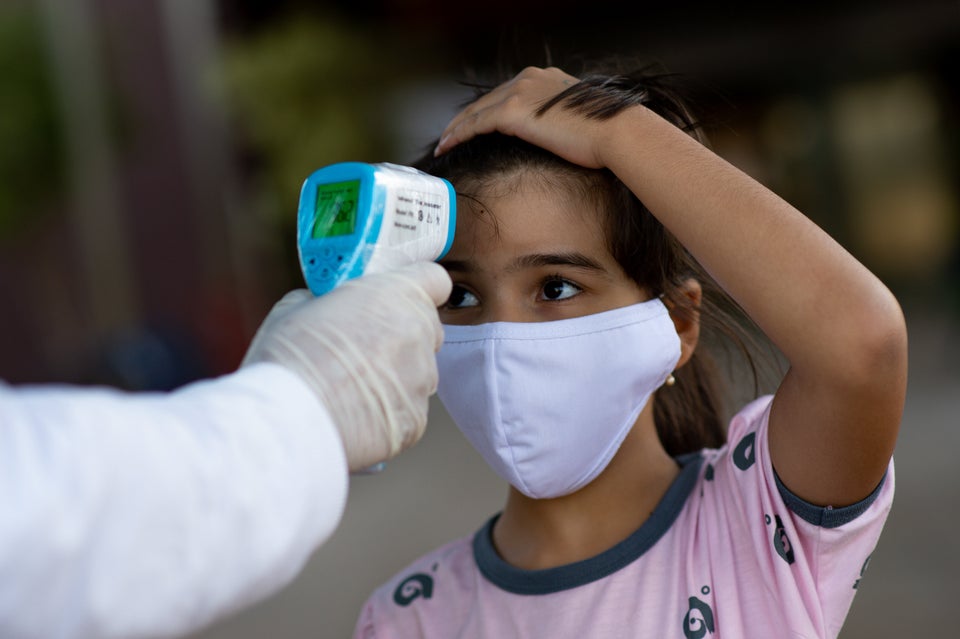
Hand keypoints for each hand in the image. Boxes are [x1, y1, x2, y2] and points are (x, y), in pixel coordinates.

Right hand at [242, 262, 451, 470]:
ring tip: (351, 387)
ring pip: (417, 372)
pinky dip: (387, 411)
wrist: (290, 420)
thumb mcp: (297, 306)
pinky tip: (354, 414)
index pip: (435, 280)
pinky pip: (407, 409)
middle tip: (364, 345)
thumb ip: (329, 300)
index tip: (400, 296)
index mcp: (397, 295)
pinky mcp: (415, 419)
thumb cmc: (290, 357)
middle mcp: (419, 334)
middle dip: (401, 334)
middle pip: (427, 328)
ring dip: (395, 375)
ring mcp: (422, 379)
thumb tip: (329, 306)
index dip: (418, 287)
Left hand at [433, 66, 606, 168]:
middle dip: (466, 119)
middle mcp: (529, 79)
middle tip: (450, 136)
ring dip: (456, 128)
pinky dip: (458, 135)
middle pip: (486, 100)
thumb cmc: (606, 134)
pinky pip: (475, 124)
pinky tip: (446, 147)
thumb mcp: (580, 120)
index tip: (475, 126)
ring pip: (476, 111)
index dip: (487, 111)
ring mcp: (519, 93)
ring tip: (443, 145)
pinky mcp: (512, 113)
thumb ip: (560, 121)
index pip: (506, 94)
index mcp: (545, 78)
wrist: (616, 133)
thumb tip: (557, 136)